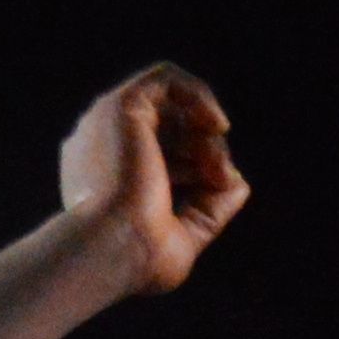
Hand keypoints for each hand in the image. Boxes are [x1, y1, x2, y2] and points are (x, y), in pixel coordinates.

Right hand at [56, 64, 247, 292]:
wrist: (111, 248)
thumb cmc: (136, 259)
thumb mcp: (183, 238)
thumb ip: (209, 209)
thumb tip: (239, 183)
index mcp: (103, 178)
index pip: (159, 156)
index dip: (196, 166)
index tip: (217, 189)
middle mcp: (99, 146)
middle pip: (167, 130)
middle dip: (204, 150)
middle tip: (221, 177)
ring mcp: (106, 124)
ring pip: (170, 107)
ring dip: (203, 132)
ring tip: (216, 164)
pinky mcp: (120, 106)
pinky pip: (165, 79)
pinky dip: (198, 95)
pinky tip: (216, 126)